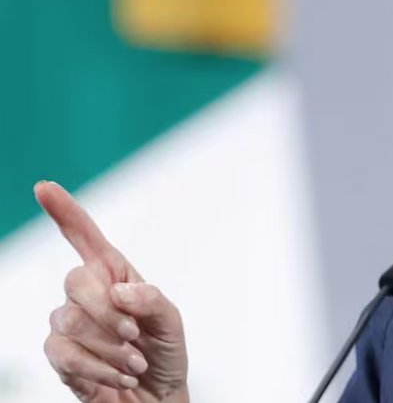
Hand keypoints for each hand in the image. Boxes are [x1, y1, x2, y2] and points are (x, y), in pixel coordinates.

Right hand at [36, 181, 189, 402]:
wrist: (157, 399)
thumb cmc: (164, 353)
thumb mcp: (171, 322)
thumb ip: (151, 300)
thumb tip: (119, 291)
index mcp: (115, 275)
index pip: (85, 237)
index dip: (65, 212)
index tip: (44, 187)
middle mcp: (88, 294)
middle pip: (75, 280)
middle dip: (108, 311)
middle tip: (135, 336)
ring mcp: (69, 325)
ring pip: (69, 320)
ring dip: (109, 347)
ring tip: (134, 363)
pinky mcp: (61, 357)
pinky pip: (64, 354)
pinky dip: (99, 369)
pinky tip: (120, 377)